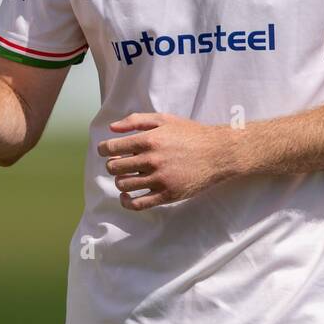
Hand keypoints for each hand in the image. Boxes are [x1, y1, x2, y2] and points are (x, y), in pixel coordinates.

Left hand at [99, 113, 236, 211]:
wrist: (219, 153)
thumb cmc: (191, 134)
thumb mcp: (164, 119)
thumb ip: (136, 121)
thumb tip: (111, 128)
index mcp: (148, 140)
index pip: (111, 148)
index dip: (104, 150)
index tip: (106, 151)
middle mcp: (151, 160)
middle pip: (114, 168)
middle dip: (112, 164)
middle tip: (119, 162)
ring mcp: (159, 179)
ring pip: (123, 185)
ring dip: (120, 180)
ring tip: (127, 176)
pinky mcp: (167, 195)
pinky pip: (138, 204)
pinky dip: (126, 202)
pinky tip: (126, 196)